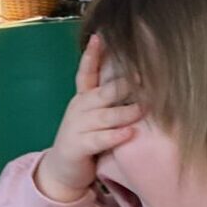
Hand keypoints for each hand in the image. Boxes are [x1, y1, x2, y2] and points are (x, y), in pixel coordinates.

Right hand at [35, 34, 142, 203]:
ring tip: (144, 108)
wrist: (62, 170)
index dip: (91, 55)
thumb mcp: (94, 116)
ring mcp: (77, 127)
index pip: (86, 72)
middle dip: (123, 84)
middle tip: (143, 76)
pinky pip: (99, 139)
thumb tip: (137, 80)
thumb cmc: (86, 139)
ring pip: (104, 116)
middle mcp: (79, 109)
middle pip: (103, 93)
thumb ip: (109, 100)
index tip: (99, 37)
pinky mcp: (79, 146)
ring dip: (125, 112)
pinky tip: (129, 133)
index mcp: (83, 98)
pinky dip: (115, 136)